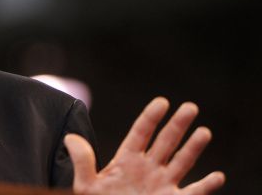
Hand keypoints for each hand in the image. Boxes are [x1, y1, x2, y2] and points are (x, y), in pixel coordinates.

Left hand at [64, 97, 224, 194]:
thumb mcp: (86, 185)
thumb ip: (82, 162)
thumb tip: (70, 138)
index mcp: (127, 160)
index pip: (141, 133)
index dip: (151, 117)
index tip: (162, 102)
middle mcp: (147, 168)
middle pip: (165, 141)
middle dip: (177, 125)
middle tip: (190, 106)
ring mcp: (162, 185)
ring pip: (181, 162)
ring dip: (193, 148)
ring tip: (204, 132)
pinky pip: (193, 193)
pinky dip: (206, 186)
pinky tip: (217, 176)